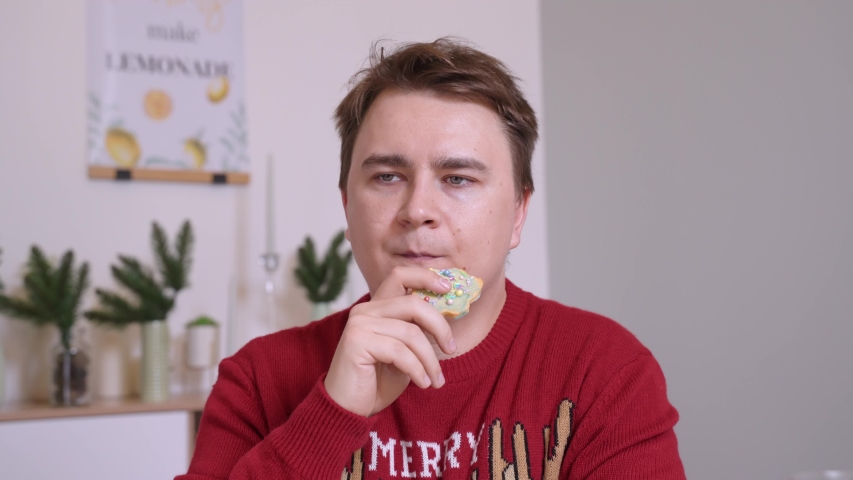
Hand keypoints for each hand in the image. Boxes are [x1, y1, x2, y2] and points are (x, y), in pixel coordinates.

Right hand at [324, 266, 456, 416]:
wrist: (349, 408)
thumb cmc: (378, 381)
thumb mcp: (405, 352)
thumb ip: (418, 330)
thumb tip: (448, 314)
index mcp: (377, 307)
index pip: (400, 275)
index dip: (426, 276)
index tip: (448, 288)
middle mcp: (366, 310)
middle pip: (414, 303)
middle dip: (440, 326)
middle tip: (451, 349)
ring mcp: (359, 324)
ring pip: (411, 333)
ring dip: (430, 360)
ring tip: (436, 380)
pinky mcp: (357, 341)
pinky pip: (400, 352)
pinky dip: (418, 370)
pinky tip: (423, 384)